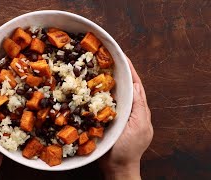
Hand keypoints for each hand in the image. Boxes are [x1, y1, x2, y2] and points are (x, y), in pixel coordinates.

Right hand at [99, 57, 152, 179]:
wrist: (116, 167)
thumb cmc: (129, 149)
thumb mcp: (139, 127)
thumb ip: (139, 106)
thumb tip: (135, 86)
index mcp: (138, 108)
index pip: (135, 84)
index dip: (130, 69)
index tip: (121, 55)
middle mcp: (127, 108)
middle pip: (123, 86)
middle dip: (116, 71)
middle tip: (105, 57)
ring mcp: (114, 113)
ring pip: (110, 93)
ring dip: (104, 80)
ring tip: (95, 66)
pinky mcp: (103, 119)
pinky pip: (99, 103)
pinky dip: (95, 93)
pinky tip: (87, 86)